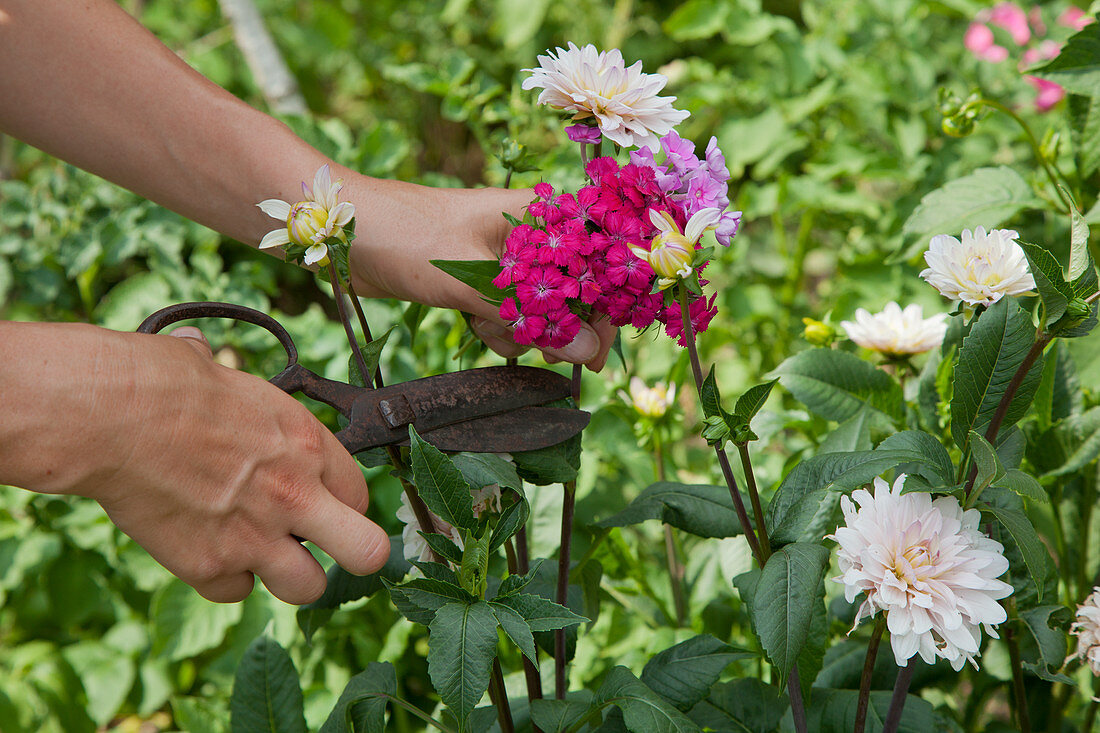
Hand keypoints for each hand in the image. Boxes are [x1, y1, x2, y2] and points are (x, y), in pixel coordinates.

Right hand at [6, 322, 389, 603]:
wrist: (112, 415)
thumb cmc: (166, 383)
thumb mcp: (232, 382)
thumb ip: (243, 398)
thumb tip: (204, 354)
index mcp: (308, 445)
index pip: (359, 494)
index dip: (340, 501)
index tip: (320, 501)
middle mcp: (295, 495)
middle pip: (366, 551)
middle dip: (355, 553)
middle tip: (330, 549)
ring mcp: (255, 537)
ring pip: (308, 589)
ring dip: (288, 576)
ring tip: (261, 554)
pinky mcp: (209, 566)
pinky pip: (235, 592)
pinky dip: (222, 579)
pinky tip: (203, 550)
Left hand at [345, 178, 614, 370]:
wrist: (345, 233)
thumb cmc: (405, 236)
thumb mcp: (467, 278)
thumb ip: (528, 315)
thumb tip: (586, 350)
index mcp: (538, 215)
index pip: (597, 263)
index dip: (603, 310)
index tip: (594, 353)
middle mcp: (530, 235)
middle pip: (573, 294)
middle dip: (554, 327)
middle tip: (535, 348)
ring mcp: (506, 260)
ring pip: (541, 312)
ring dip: (518, 332)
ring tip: (481, 325)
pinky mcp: (483, 280)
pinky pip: (510, 316)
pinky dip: (497, 330)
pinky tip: (470, 324)